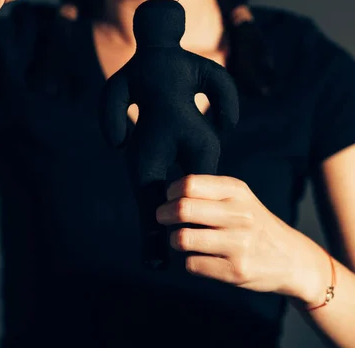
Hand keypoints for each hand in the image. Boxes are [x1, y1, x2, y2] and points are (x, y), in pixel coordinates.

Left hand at [156, 174, 325, 300]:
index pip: (190, 184)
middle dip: (164, 214)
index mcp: (237, 191)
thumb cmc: (255, 224)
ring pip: (183, 238)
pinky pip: (192, 264)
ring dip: (175, 240)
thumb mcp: (240, 198)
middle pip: (183, 209)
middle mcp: (239, 215)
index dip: (172, 191)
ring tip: (180, 239)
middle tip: (162, 217)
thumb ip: (210, 192)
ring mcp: (238, 244)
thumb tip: (169, 193)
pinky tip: (199, 257)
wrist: (293, 259)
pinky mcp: (235, 271)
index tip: (169, 197)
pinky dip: (190, 261)